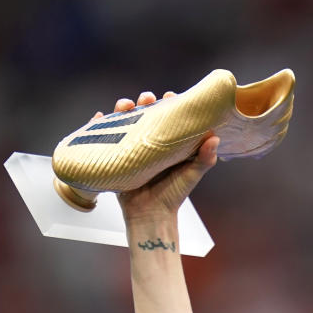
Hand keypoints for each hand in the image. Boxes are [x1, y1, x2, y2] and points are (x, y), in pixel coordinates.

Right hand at [97, 91, 219, 225]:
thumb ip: (204, 159)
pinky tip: (97, 117)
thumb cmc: (172, 196)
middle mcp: (149, 142)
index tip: (170, 96)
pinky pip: (103, 137)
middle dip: (144, 102)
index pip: (168, 117)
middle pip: (144, 114)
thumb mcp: (191, 175)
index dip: (169, 104)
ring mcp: (131, 148)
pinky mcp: (116, 156)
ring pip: (124, 121)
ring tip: (124, 105)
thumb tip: (214, 138)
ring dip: (121, 109)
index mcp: (168, 143)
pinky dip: (97, 125)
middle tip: (146, 99)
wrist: (150, 216)